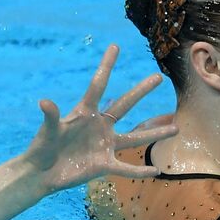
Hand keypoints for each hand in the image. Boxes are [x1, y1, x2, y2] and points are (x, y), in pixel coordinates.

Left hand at [22, 45, 176, 192]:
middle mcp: (100, 125)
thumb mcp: (47, 132)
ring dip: (155, 133)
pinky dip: (139, 171)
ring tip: (177, 127)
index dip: (106, 66)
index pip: (98, 85)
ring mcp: (105, 145)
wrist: (42, 172)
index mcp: (85, 112)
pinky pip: (125, 168)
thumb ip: (50, 117)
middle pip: (125, 105)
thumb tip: (44, 101)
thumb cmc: (42, 147)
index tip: (114, 46)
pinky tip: (156, 171)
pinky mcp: (104, 165)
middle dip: (141, 91)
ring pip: (135, 137)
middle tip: (159, 76)